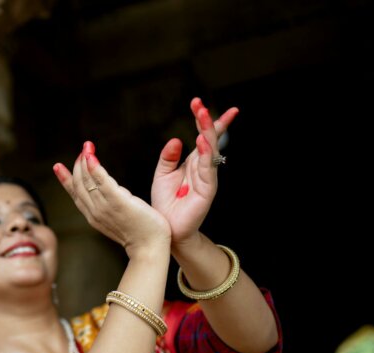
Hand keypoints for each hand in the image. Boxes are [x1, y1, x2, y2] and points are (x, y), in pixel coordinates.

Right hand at [53, 142, 170, 258]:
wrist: (149, 248)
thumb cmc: (139, 233)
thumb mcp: (118, 218)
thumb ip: (110, 205)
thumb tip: (111, 191)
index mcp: (93, 216)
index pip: (75, 194)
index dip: (65, 180)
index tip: (58, 166)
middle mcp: (95, 211)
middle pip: (79, 185)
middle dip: (77, 165)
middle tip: (83, 149)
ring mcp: (105, 207)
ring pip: (88, 181)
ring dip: (85, 162)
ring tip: (86, 147)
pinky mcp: (118, 202)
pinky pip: (102, 182)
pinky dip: (94, 168)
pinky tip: (91, 156)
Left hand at [150, 98, 237, 245]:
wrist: (167, 229)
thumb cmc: (165, 203)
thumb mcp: (163, 175)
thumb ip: (168, 157)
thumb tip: (176, 140)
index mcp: (192, 162)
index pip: (201, 136)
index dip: (202, 120)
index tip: (198, 103)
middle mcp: (202, 167)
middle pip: (209, 139)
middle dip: (206, 121)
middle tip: (199, 104)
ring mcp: (207, 177)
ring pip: (210, 150)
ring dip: (207, 131)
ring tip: (202, 114)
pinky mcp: (207, 189)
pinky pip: (208, 168)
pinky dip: (206, 154)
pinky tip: (203, 141)